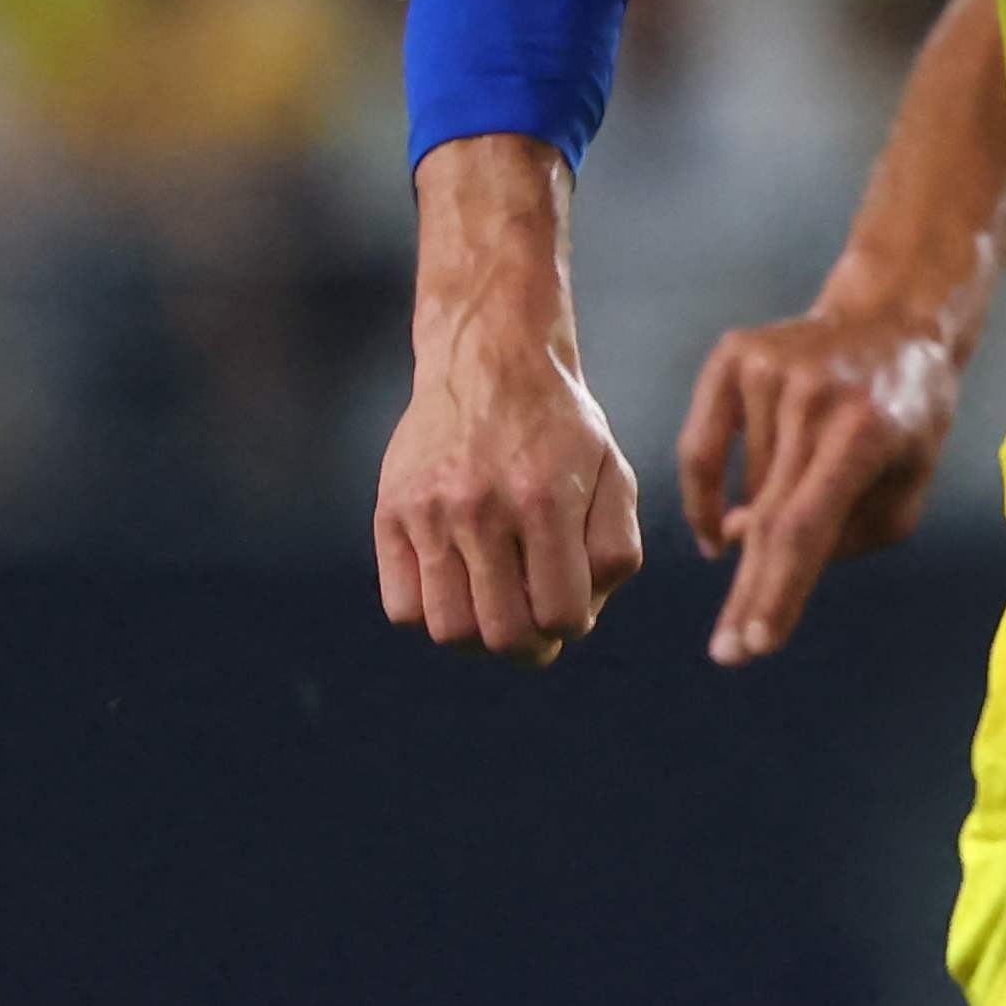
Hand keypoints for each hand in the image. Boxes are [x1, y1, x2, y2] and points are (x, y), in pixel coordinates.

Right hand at [374, 141, 640, 663]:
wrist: (490, 359)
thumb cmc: (561, 428)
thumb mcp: (615, 473)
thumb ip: (614, 548)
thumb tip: (581, 616)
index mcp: (547, 501)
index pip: (559, 616)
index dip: (569, 627)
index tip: (568, 608)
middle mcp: (484, 509)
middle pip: (501, 634)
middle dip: (527, 647)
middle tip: (533, 627)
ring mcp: (430, 512)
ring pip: (447, 629)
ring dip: (477, 636)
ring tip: (493, 609)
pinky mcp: (391, 513)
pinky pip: (401, 607)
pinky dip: (430, 614)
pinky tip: (456, 584)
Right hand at [674, 298, 959, 663]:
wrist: (893, 320)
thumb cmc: (908, 416)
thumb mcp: (909, 485)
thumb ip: (850, 538)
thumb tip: (756, 557)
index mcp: (865, 432)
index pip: (806, 529)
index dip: (777, 592)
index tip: (754, 647)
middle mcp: (813, 398)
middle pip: (764, 519)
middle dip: (749, 595)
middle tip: (729, 654)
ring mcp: (768, 371)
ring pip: (744, 488)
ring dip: (760, 520)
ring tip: (803, 490)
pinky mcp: (734, 355)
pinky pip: (700, 447)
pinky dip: (705, 493)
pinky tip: (719, 527)